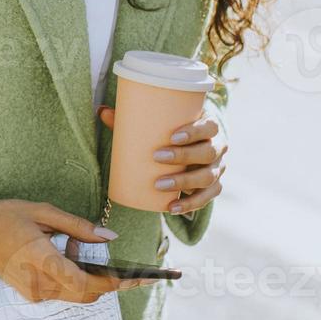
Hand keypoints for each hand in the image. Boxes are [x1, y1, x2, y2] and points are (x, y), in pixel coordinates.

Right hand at [0, 196, 162, 303]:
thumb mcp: (41, 212)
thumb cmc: (4, 217)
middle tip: (132, 271)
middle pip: (86, 294)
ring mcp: (33, 292)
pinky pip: (62, 292)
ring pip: (76, 295)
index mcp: (41, 259)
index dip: (111, 282)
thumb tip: (109, 235)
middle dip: (110, 284)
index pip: (84, 283)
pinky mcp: (31, 294)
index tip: (134, 275)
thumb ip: (77, 225)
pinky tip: (72, 258)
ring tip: (91, 254)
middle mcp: (38, 283)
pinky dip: (74, 280)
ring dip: (91, 280)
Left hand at [97, 105, 226, 213]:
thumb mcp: (159, 123)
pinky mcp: (213, 187)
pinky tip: (172, 208)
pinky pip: (206, 198)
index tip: (172, 136)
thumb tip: (102, 111)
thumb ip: (133, 118)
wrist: (194, 146)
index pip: (209, 126)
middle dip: (183, 156)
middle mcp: (218, 147)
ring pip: (207, 177)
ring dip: (184, 182)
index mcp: (209, 126)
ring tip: (159, 185)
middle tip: (157, 157)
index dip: (195, 131)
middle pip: (208, 152)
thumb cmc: (173, 130)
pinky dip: (190, 205)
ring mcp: (217, 168)